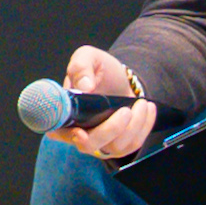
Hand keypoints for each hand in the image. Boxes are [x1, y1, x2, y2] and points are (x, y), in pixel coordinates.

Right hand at [45, 44, 158, 160]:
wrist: (120, 78)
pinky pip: (133, 145)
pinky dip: (144, 127)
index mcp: (64, 113)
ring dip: (133, 126)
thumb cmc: (99, 70)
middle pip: (88, 145)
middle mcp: (78, 132)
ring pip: (114, 146)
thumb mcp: (87, 57)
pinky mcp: (119, 145)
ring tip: (141, 103)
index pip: (59, 132)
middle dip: (110, 130)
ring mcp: (99, 142)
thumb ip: (81, 67)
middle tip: (126, 111)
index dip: (68, 136)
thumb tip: (85, 86)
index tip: (80, 133)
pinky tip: (147, 110)